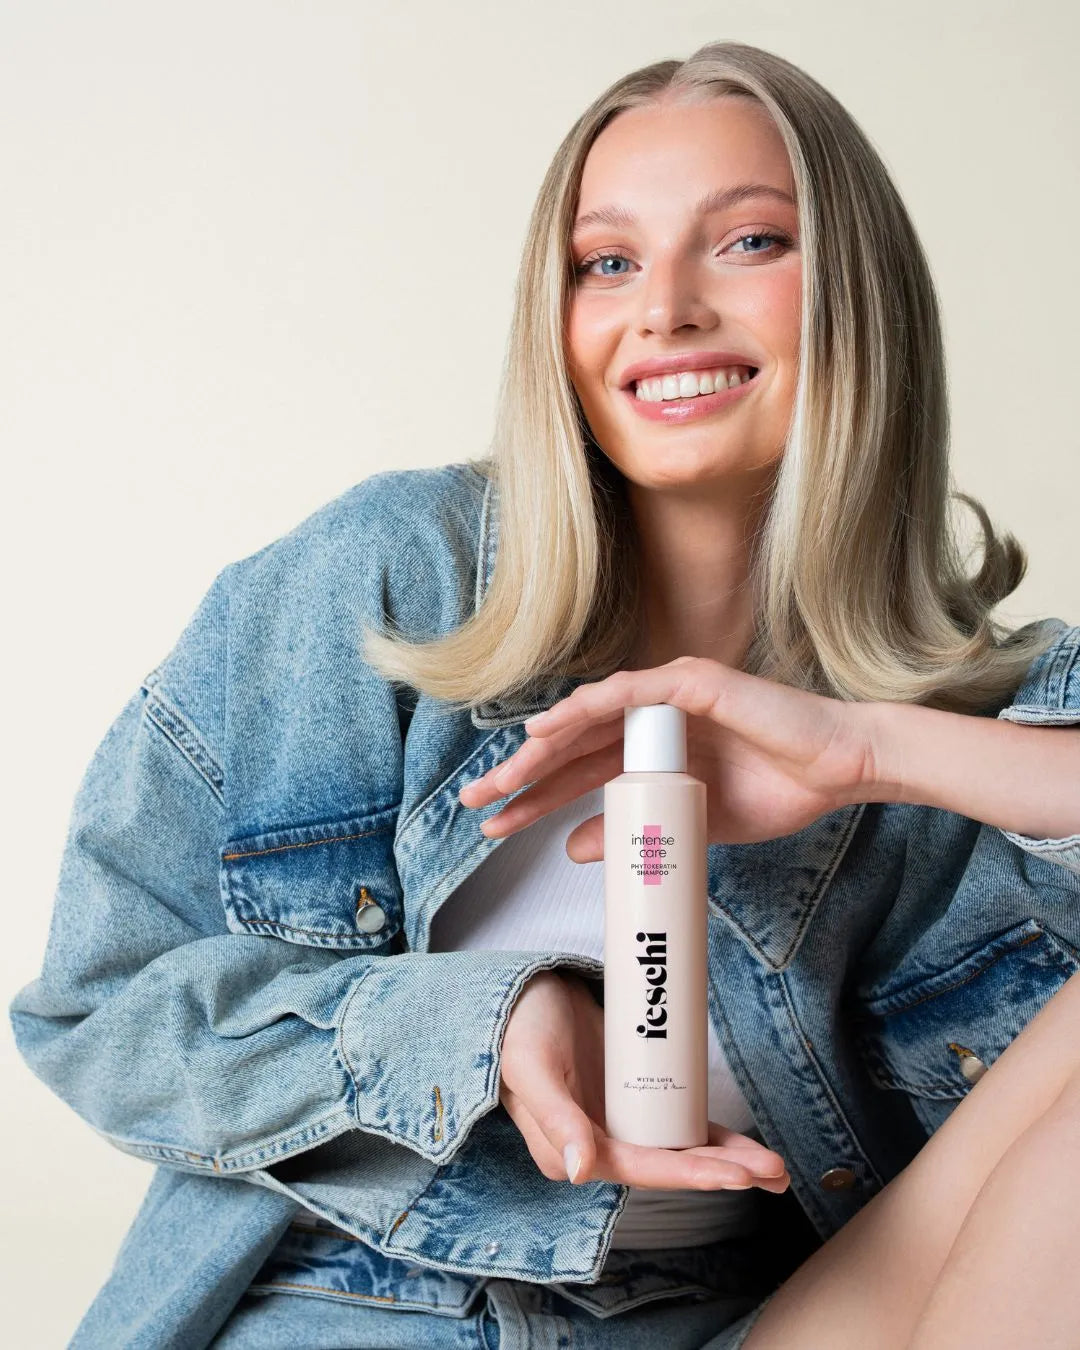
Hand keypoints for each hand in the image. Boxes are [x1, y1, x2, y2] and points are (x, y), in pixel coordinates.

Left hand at [460, 656, 879, 857]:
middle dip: (523, 776)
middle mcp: (649, 722)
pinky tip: (549, 728)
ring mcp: (668, 699)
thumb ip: (631, 831)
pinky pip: (628, 694)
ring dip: (543, 747)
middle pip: (571, 749)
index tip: (494, 826)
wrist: (837, 772)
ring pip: (588, 720)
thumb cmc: (777, 790)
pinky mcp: (691, 684)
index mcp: (649, 753)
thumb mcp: (687, 824)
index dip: (535, 799)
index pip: (578, 776)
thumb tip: (568, 847)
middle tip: (476, 803)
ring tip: (504, 777)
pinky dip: (586, 707)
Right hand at [501, 968, 789, 1192]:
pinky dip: (711, 1134)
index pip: (643, 1169)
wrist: (518, 993)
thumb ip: (555, 1119)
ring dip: (727, 1159)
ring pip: (681, 1147)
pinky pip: (678, 1120)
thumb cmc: (518, 1030)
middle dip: (724, 1171)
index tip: (736, 1176)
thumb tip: (579, 1172)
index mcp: (571, 1151)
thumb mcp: (531, 1070)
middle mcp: (600, 1144)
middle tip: (774, 1172)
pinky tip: (743, 1145)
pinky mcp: (633, 1097)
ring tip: (775, 1169)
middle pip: (671, 1164)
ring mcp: (620, 1121)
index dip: (691, 1174)